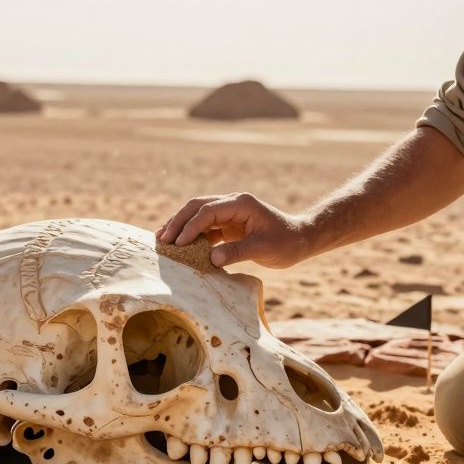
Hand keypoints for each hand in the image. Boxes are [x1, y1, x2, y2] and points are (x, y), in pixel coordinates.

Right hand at [155, 193, 312, 267]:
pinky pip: (205, 227)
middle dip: (178, 222)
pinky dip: (191, 236)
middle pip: (197, 207)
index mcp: (241, 204)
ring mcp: (229, 213)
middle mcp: (232, 204)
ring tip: (162, 240)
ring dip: (180, 226)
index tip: (179, 243)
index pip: (208, 211)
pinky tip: (179, 245)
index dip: (191, 226)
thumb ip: (238, 252)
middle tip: (162, 239)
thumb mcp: (264, 249)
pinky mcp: (228, 225)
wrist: (300, 239)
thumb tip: (211, 259)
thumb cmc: (286, 243)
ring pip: (197, 215)